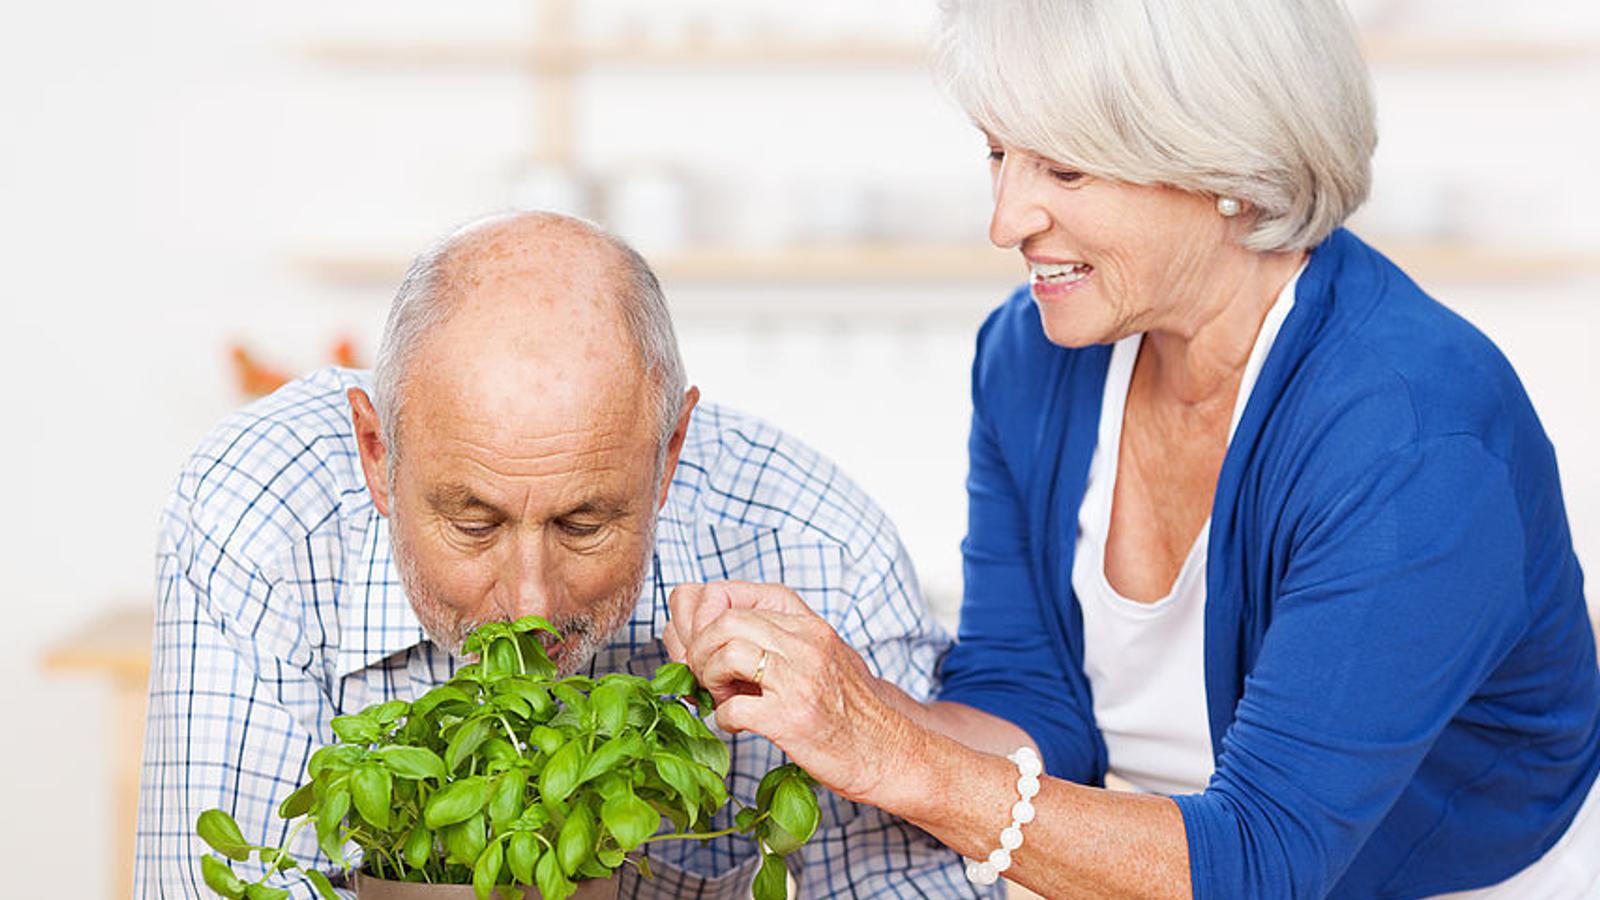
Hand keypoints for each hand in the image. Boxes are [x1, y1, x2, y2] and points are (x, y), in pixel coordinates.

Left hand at [664, 581, 925, 804]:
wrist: (889, 751)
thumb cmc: (846, 708)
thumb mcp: (814, 655)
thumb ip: (767, 637)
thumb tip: (692, 631)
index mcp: (806, 623)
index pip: (731, 593)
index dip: (702, 618)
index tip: (701, 645)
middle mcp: (805, 642)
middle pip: (723, 620)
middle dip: (700, 650)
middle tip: (707, 677)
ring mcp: (800, 678)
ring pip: (726, 652)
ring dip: (709, 678)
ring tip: (724, 698)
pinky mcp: (792, 718)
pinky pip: (734, 708)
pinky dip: (725, 718)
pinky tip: (738, 724)